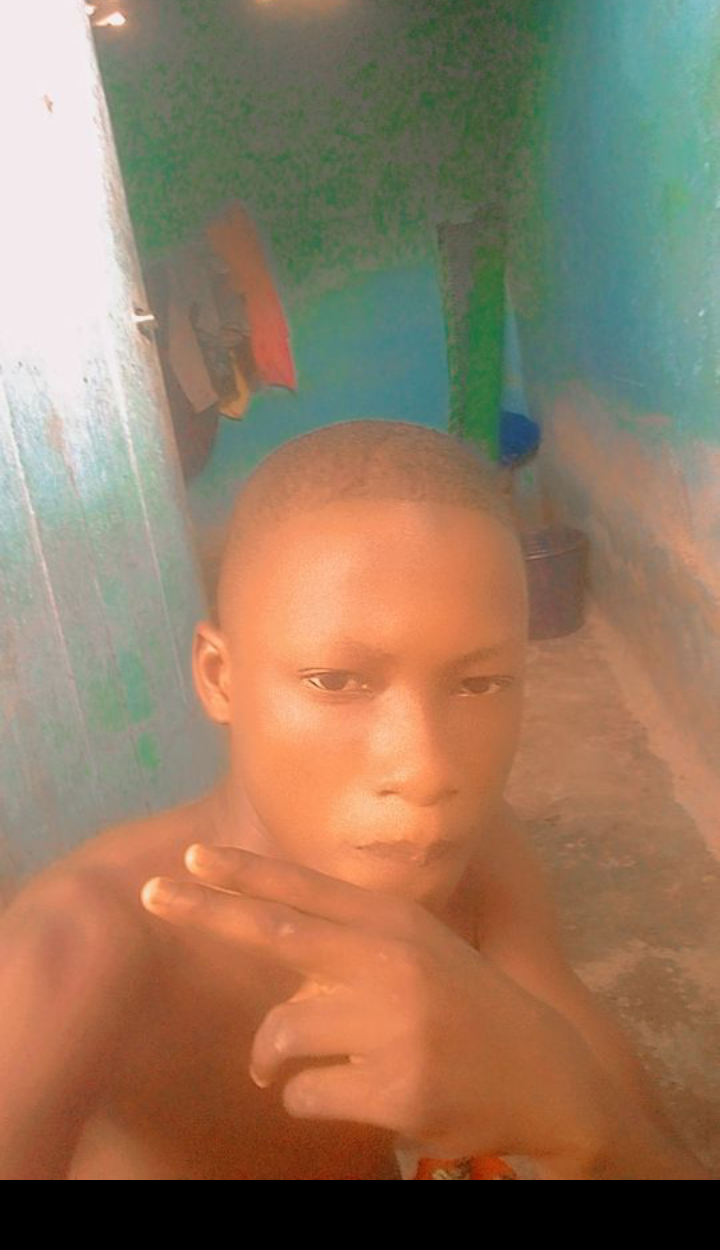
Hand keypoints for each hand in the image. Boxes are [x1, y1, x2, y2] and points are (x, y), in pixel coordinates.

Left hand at [140, 845, 621, 1162]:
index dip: (244, 872)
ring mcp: (394, 1025)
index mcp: (394, 923)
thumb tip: (266, 933)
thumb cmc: (463, 1006)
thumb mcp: (416, 950)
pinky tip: (352, 1094)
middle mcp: (391, 962)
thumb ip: (350, 938)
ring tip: (297, 1068)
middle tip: (154, 893)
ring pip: (280, 1035)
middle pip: (276, 933)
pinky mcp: (395, 1087)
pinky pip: (303, 1093)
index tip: (191, 855)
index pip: (305, 891)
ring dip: (273, 1059)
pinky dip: (306, 1097)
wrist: (542, 1073)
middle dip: (208, 911)